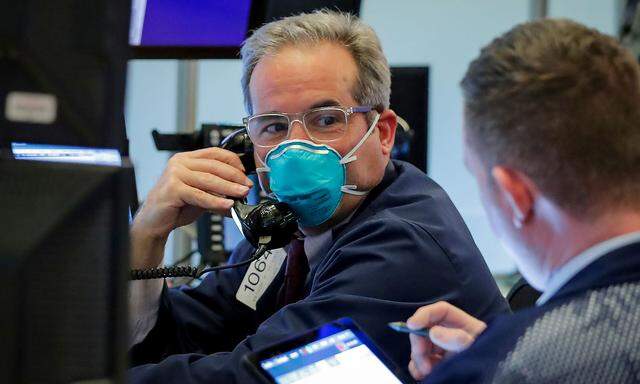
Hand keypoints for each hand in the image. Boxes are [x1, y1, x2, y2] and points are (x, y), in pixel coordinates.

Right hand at [130, 147, 252, 267]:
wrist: (154, 221)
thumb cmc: (175, 206)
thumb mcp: (200, 194)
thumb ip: (216, 190)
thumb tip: (239, 193)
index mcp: (186, 159)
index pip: (214, 153)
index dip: (232, 161)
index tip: (245, 172)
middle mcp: (179, 163)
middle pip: (214, 166)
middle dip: (235, 176)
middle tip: (247, 186)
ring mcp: (175, 174)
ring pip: (209, 179)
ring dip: (229, 187)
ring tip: (242, 194)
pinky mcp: (173, 189)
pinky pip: (199, 195)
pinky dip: (215, 200)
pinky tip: (227, 205)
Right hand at [407, 301, 485, 380]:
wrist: (489, 379)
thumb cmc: (487, 358)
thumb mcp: (474, 347)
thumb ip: (458, 339)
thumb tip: (433, 332)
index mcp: (461, 324)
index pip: (440, 311)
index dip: (424, 314)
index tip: (412, 324)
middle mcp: (450, 334)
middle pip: (425, 329)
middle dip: (419, 343)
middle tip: (421, 357)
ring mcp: (442, 350)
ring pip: (420, 346)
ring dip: (418, 358)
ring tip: (426, 371)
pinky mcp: (437, 363)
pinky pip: (419, 361)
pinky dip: (417, 367)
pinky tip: (421, 374)